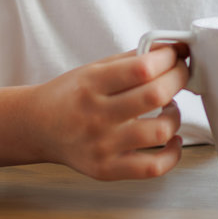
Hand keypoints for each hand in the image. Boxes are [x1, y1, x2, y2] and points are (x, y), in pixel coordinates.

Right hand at [30, 46, 187, 180]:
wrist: (37, 127)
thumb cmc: (70, 96)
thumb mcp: (94, 68)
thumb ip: (133, 59)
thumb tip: (172, 48)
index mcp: (92, 84)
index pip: (142, 68)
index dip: (168, 59)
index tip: (175, 55)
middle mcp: (96, 115)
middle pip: (154, 96)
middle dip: (178, 79)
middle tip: (179, 75)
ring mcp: (102, 146)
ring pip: (159, 132)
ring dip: (175, 115)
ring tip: (169, 108)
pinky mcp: (107, 169)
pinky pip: (153, 168)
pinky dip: (173, 153)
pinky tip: (172, 140)